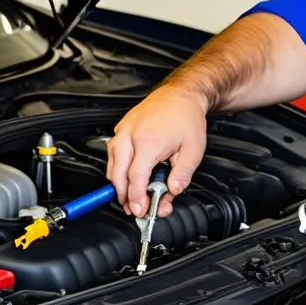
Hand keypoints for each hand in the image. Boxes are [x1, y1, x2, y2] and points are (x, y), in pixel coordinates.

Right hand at [106, 85, 207, 216]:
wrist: (181, 94)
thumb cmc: (187, 118)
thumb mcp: (193, 150)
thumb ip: (183, 174)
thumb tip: (173, 191)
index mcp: (149, 142)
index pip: (135, 178)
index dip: (136, 198)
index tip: (140, 210)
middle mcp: (131, 136)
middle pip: (117, 174)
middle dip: (123, 196)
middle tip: (133, 208)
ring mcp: (124, 130)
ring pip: (111, 163)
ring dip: (118, 182)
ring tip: (130, 195)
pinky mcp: (121, 127)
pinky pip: (113, 151)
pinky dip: (117, 166)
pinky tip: (128, 173)